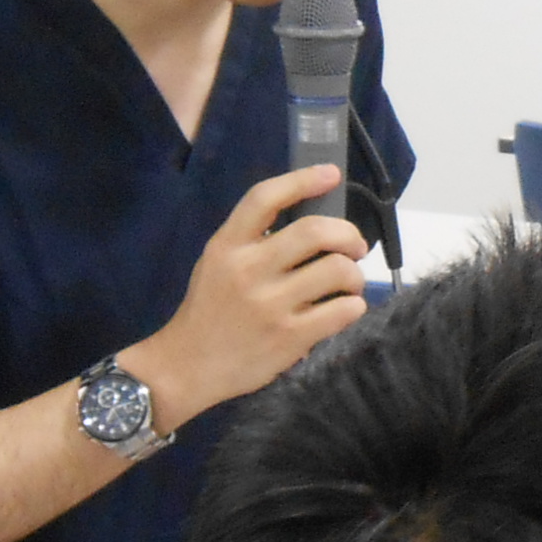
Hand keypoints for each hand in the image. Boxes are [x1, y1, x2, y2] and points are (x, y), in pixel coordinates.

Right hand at [131, 167, 368, 428]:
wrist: (186, 366)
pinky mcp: (290, 338)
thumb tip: (313, 223)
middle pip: (316, 231)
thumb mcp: (217, 263)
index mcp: (228, 246)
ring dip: (355, 276)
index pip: (265, 198)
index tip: (330, 175)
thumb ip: (254, 241)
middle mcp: (249, 270)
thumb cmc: (209, 310)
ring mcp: (270, 305)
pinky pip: (343, 311)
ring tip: (348, 285)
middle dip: (349, 235)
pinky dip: (354, 306)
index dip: (303, 180)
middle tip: (355, 247)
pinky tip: (344, 309)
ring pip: (338, 271)